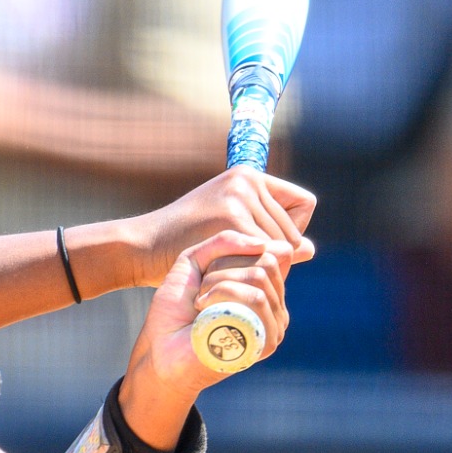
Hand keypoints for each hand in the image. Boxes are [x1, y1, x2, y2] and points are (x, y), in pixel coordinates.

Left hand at [118, 231, 288, 446]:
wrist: (159, 351)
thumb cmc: (174, 312)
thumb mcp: (194, 263)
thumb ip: (224, 242)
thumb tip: (263, 242)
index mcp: (263, 290)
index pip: (271, 250)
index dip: (235, 251)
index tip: (207, 271)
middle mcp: (275, 307)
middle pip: (266, 260)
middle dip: (223, 266)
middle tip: (200, 289)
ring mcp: (273, 325)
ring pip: (260, 276)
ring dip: (218, 283)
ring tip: (199, 304)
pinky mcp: (266, 341)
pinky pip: (256, 297)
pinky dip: (222, 295)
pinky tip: (204, 314)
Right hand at [130, 166, 314, 289]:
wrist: (142, 247)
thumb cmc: (182, 242)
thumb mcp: (225, 227)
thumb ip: (266, 233)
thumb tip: (310, 250)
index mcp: (248, 175)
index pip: (303, 204)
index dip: (293, 231)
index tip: (266, 249)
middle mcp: (247, 180)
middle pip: (294, 230)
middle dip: (277, 256)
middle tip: (244, 270)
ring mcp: (239, 197)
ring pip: (283, 246)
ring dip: (264, 267)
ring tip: (232, 272)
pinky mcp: (231, 219)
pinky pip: (265, 255)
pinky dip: (252, 272)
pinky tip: (228, 276)